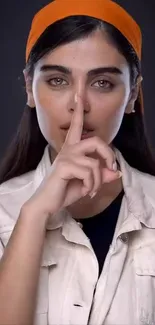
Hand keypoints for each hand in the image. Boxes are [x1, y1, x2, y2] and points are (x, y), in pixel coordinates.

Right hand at [25, 96, 120, 218]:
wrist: (48, 203)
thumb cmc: (65, 190)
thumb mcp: (88, 183)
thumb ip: (101, 176)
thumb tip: (117, 173)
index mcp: (72, 149)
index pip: (76, 126)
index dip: (79, 110)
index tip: (79, 93)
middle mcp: (68, 149)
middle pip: (96, 141)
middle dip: (109, 155)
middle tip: (112, 169)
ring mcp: (66, 157)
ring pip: (94, 163)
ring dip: (98, 181)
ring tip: (92, 190)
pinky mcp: (64, 166)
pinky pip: (89, 173)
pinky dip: (91, 185)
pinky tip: (86, 192)